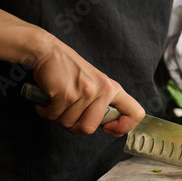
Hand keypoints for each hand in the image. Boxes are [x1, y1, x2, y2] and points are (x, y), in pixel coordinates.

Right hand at [0, 3, 144, 135]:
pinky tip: (48, 99)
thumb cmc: (69, 70)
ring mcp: (84, 92)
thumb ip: (103, 103)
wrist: (48, 51)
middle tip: (67, 113)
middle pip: (89, 128)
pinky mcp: (65, 94)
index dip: (124, 127)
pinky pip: (54, 116)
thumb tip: (111, 127)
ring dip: (57, 117)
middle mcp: (102, 90)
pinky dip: (46, 111)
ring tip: (57, 101)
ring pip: (69, 124)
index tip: (109, 128)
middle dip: (73, 126)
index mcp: (112, 88)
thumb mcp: (95, 83)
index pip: (135, 113)